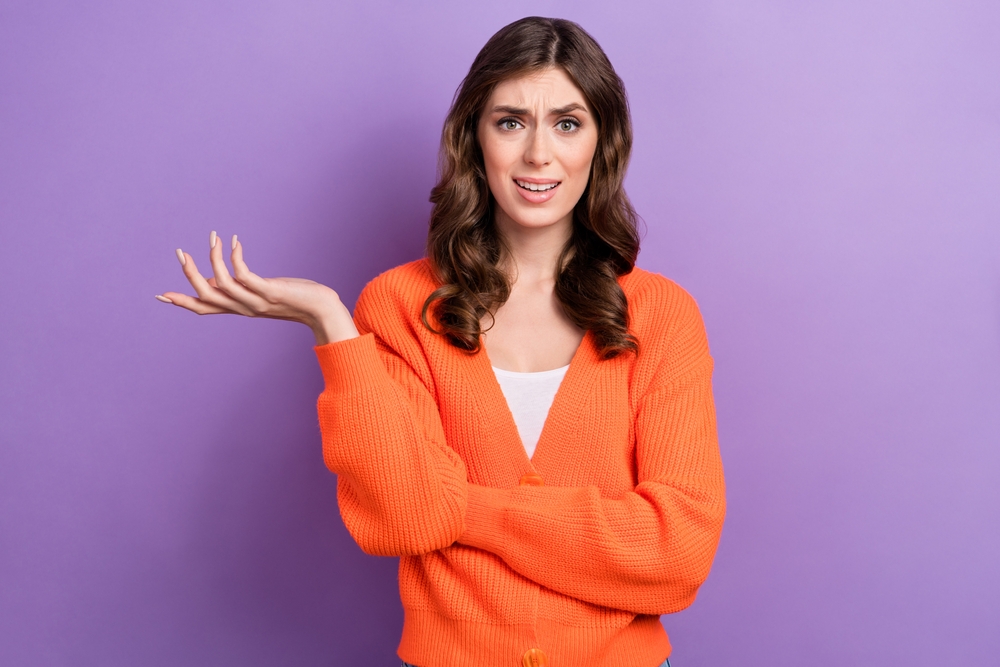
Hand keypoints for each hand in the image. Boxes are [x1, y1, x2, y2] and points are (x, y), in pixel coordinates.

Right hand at [156, 231, 359, 345]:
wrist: (322, 310)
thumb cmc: (294, 299)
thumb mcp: (261, 294)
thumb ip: (240, 289)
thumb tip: (217, 279)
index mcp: (239, 309)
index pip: (204, 308)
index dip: (182, 302)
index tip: (160, 295)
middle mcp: (244, 308)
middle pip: (206, 296)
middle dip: (191, 274)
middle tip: (180, 252)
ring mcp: (256, 301)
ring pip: (222, 284)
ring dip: (213, 259)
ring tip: (213, 237)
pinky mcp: (269, 292)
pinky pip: (244, 275)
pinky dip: (235, 257)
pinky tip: (234, 242)